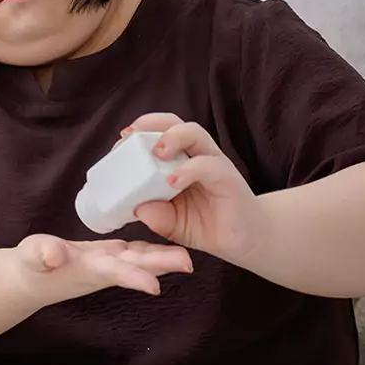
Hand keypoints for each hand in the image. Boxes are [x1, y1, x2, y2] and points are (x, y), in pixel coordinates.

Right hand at [13, 233, 192, 306]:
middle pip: (137, 266)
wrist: (32, 278)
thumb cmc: (31, 267)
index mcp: (87, 270)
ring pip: (140, 259)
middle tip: (188, 263)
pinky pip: (134, 251)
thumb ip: (41, 254)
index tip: (154, 287)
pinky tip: (166, 242)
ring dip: (163, 258)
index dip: (134, 277)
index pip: (114, 273)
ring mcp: (108, 263)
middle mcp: (103, 269)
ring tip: (186, 257)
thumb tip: (51, 255)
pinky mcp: (107, 256)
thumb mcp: (32, 258)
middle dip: (162, 265)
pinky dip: (150, 248)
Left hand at [122, 113, 268, 261]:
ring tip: (156, 153)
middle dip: (151, 123)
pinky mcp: (228, 178)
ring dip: (172, 138)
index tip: (120, 140)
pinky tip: (172, 181)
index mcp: (179, 159)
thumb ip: (155, 215)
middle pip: (175, 123)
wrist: (243, 241)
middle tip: (131, 137)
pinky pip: (208, 165)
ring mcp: (214, 163)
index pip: (159, 131)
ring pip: (195, 133)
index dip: (140, 130)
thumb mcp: (171, 223)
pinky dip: (188, 170)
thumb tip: (139, 209)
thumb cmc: (203, 224)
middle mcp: (196, 154)